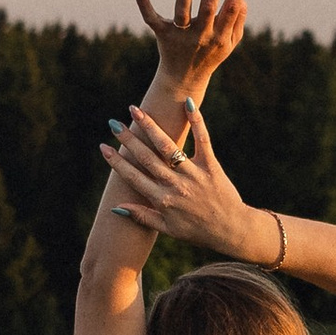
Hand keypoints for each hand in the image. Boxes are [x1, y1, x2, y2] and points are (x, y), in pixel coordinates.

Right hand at [101, 100, 267, 265]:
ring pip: (167, 146)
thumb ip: (142, 217)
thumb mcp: (167, 229)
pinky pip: (202, 140)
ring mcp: (193, 174)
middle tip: (114, 123)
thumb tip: (116, 207)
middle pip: (146, 158)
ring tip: (135, 111)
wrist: (232, 230)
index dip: (117, 162)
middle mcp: (175, 185)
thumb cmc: (198, 231)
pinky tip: (186, 103)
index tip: (103, 147)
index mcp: (162, 201)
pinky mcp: (211, 166)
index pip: (133, 177)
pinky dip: (196, 121)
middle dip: (128, 140)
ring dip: (150, 127)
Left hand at [131, 0, 249, 103]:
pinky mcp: (162, 35)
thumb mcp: (230, 43)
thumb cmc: (210, 55)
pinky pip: (151, 18)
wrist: (183, 81)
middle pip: (209, 6)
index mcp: (221, 36)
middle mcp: (201, 35)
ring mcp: (180, 35)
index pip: (232, 6)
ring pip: (182, 9)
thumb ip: (238, 21)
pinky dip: (144, 4)